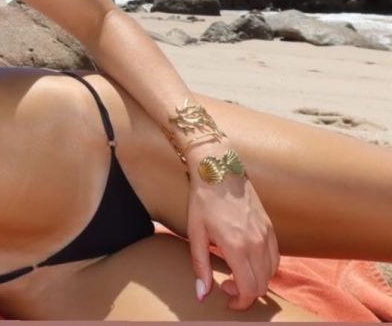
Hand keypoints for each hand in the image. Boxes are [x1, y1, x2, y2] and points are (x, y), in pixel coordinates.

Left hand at [185, 145, 279, 310]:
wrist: (218, 169)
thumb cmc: (203, 199)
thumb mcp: (195, 233)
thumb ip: (200, 265)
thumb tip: (202, 293)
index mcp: (237, 247)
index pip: (248, 289)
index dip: (239, 302)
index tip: (226, 298)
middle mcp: (257, 243)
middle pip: (262, 285)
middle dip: (246, 293)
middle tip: (226, 284)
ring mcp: (266, 234)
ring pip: (271, 272)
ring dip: (256, 280)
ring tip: (236, 272)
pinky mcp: (270, 226)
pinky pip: (275, 256)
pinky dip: (265, 266)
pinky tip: (248, 259)